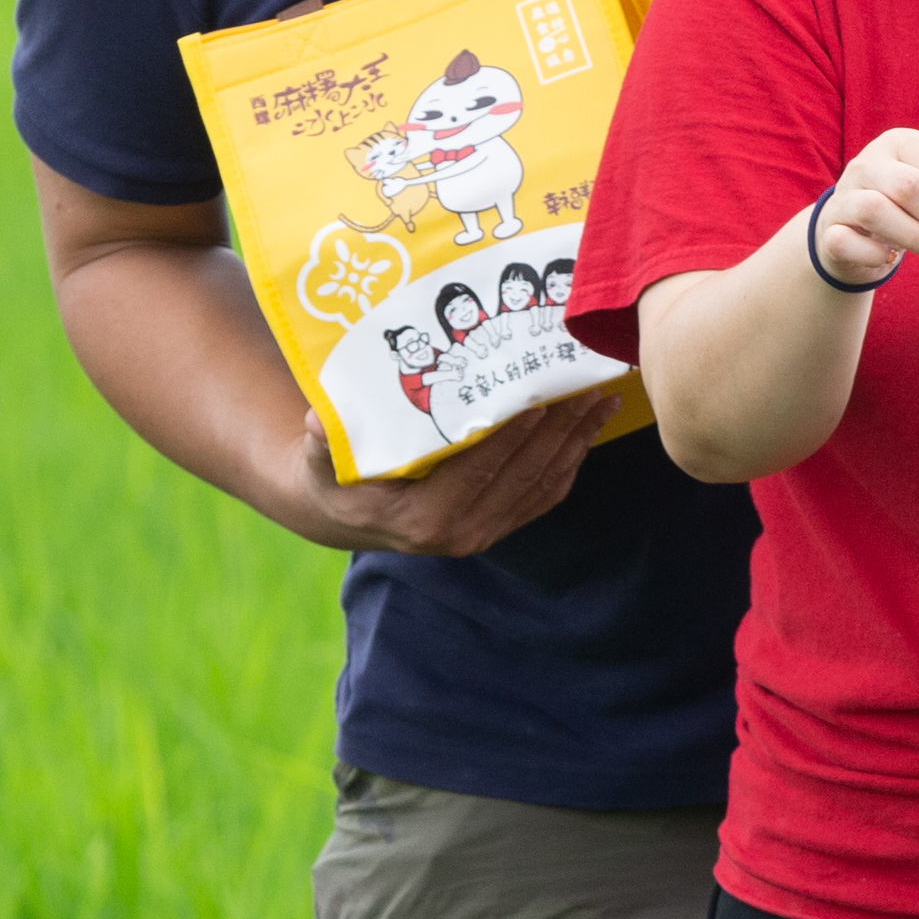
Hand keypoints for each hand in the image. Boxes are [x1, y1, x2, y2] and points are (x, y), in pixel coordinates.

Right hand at [284, 387, 603, 555]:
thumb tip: (317, 422)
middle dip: (559, 430)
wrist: (342, 513)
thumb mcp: (320, 459)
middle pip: (522, 475)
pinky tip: (587, 429)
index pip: (479, 470)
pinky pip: (544, 496)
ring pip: (542, 485)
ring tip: (601, 399)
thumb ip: (322, 443)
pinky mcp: (498, 526)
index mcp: (425, 519)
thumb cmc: (334, 476)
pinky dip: (570, 462)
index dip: (512, 436)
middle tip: (586, 385)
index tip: (540, 398)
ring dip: (576, 442)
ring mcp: (485, 533)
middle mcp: (462, 533)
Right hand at [806, 128, 918, 289]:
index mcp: (902, 144)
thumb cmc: (903, 208)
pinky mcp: (829, 228)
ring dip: (916, 238)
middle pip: (911, 186)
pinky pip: (848, 240)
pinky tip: (891, 256)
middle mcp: (869, 162)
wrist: (851, 230)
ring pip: (877, 210)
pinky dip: (876, 254)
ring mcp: (845, 194)